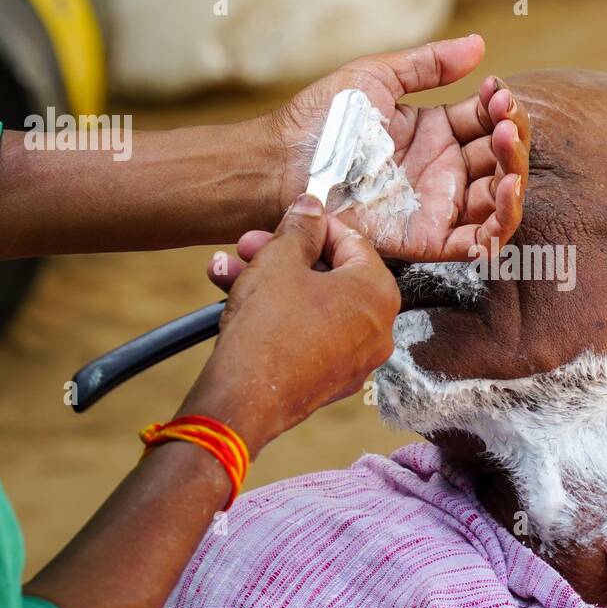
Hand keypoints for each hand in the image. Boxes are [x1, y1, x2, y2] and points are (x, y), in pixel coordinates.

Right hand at [180, 194, 399, 453]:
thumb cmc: (268, 327)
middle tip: (248, 245)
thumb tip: (311, 207)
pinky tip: (237, 303)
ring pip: (314, 304)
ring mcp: (358, 358)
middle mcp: (379, 327)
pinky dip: (280, 316)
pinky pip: (310, 334)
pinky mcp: (332, 379)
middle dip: (282, 255)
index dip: (312, 224)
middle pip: (331, 274)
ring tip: (226, 271)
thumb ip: (300, 228)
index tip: (285, 219)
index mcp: (379, 293)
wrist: (244, 400)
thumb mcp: (280, 261)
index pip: (352, 241)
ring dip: (270, 283)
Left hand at [266, 35, 530, 260]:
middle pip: (501, 161)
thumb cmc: (320, 120)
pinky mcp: (425, 238)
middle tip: (504, 121)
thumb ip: (428, 64)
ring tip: (508, 158)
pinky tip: (505, 197)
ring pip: (497, 203)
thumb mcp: (378, 79)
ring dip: (514, 181)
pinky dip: (498, 228)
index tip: (498, 92)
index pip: (489, 122)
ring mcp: (437, 206)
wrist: (282, 162)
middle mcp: (443, 171)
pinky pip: (474, 243)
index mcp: (437, 132)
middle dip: (512, 140)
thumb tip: (479, 44)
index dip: (502, 108)